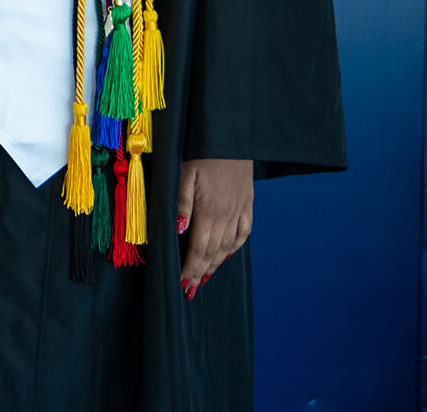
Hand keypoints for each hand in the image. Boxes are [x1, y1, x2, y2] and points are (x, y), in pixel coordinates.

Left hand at [176, 157, 251, 295]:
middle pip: (213, 251)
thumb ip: (181, 203)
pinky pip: (243, 232)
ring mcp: (240, 210)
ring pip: (228, 245)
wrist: (231, 135)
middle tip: (190, 290)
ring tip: (205, 279)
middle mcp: (228, 215)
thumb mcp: (184, 173)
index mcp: (210, 210)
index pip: (199, 248)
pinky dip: (234, 247)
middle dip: (200, 272)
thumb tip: (179, 231)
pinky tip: (227, 254)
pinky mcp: (248, 203)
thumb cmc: (201, 152)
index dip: (190, 267)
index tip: (181, 283)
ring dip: (215, 264)